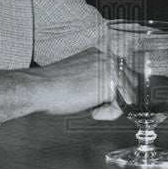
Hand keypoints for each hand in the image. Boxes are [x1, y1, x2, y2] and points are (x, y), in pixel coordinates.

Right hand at [0, 48, 116, 123]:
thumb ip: (94, 80)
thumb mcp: (79, 78)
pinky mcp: (112, 83)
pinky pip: (125, 104)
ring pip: (128, 93)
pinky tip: (93, 111)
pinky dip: (110, 113)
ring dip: (112, 106)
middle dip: (114, 99)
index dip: (111, 94)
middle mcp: (107, 58)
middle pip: (127, 84)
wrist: (39, 88)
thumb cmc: (51, 87)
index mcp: (98, 55)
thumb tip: (105, 92)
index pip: (119, 76)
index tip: (97, 102)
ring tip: (92, 108)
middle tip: (94, 107)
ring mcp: (112, 69)